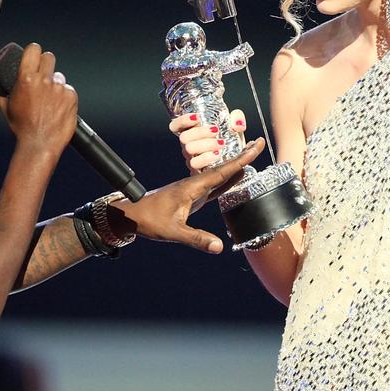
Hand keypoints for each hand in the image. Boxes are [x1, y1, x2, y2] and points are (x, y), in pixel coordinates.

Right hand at [0, 42, 76, 156]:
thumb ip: (5, 90)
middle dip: (46, 64)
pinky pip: (69, 90)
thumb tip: (3, 81)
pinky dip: (65, 97)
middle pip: (49, 57)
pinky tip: (59, 108)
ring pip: (60, 76)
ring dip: (55, 84)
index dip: (34, 51)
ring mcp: (60, 88)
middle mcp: (44, 80)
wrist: (40, 144)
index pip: (34, 49)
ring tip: (50, 100)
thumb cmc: (22, 128)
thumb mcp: (6, 106)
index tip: (35, 55)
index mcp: (26, 78)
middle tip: (44, 74)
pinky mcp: (72, 97)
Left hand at [112, 137, 265, 253]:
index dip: (241, 160)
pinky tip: (235, 179)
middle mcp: (193, 184)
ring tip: (251, 156)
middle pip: (223, 168)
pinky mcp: (190, 196)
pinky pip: (213, 186)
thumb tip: (219, 247)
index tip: (255, 146)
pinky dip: (226, 180)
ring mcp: (192, 189)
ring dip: (235, 166)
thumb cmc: (148, 220)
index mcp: (191, 187)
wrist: (130, 214)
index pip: (222, 171)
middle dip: (242, 156)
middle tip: (259, 143)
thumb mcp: (172, 232)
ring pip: (218, 175)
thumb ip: (196, 238)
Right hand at [168, 110, 247, 173]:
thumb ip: (237, 119)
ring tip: (221, 143)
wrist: (236, 162)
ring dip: (205, 144)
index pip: (176, 126)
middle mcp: (189, 145)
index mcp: (193, 132)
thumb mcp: (234, 128)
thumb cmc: (231, 143)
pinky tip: (217, 154)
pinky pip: (195, 164)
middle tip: (216, 130)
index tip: (197, 117)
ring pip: (189, 149)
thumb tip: (237, 123)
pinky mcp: (198, 170)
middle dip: (200, 132)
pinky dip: (206, 157)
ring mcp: (192, 158)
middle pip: (184, 137)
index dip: (182, 121)